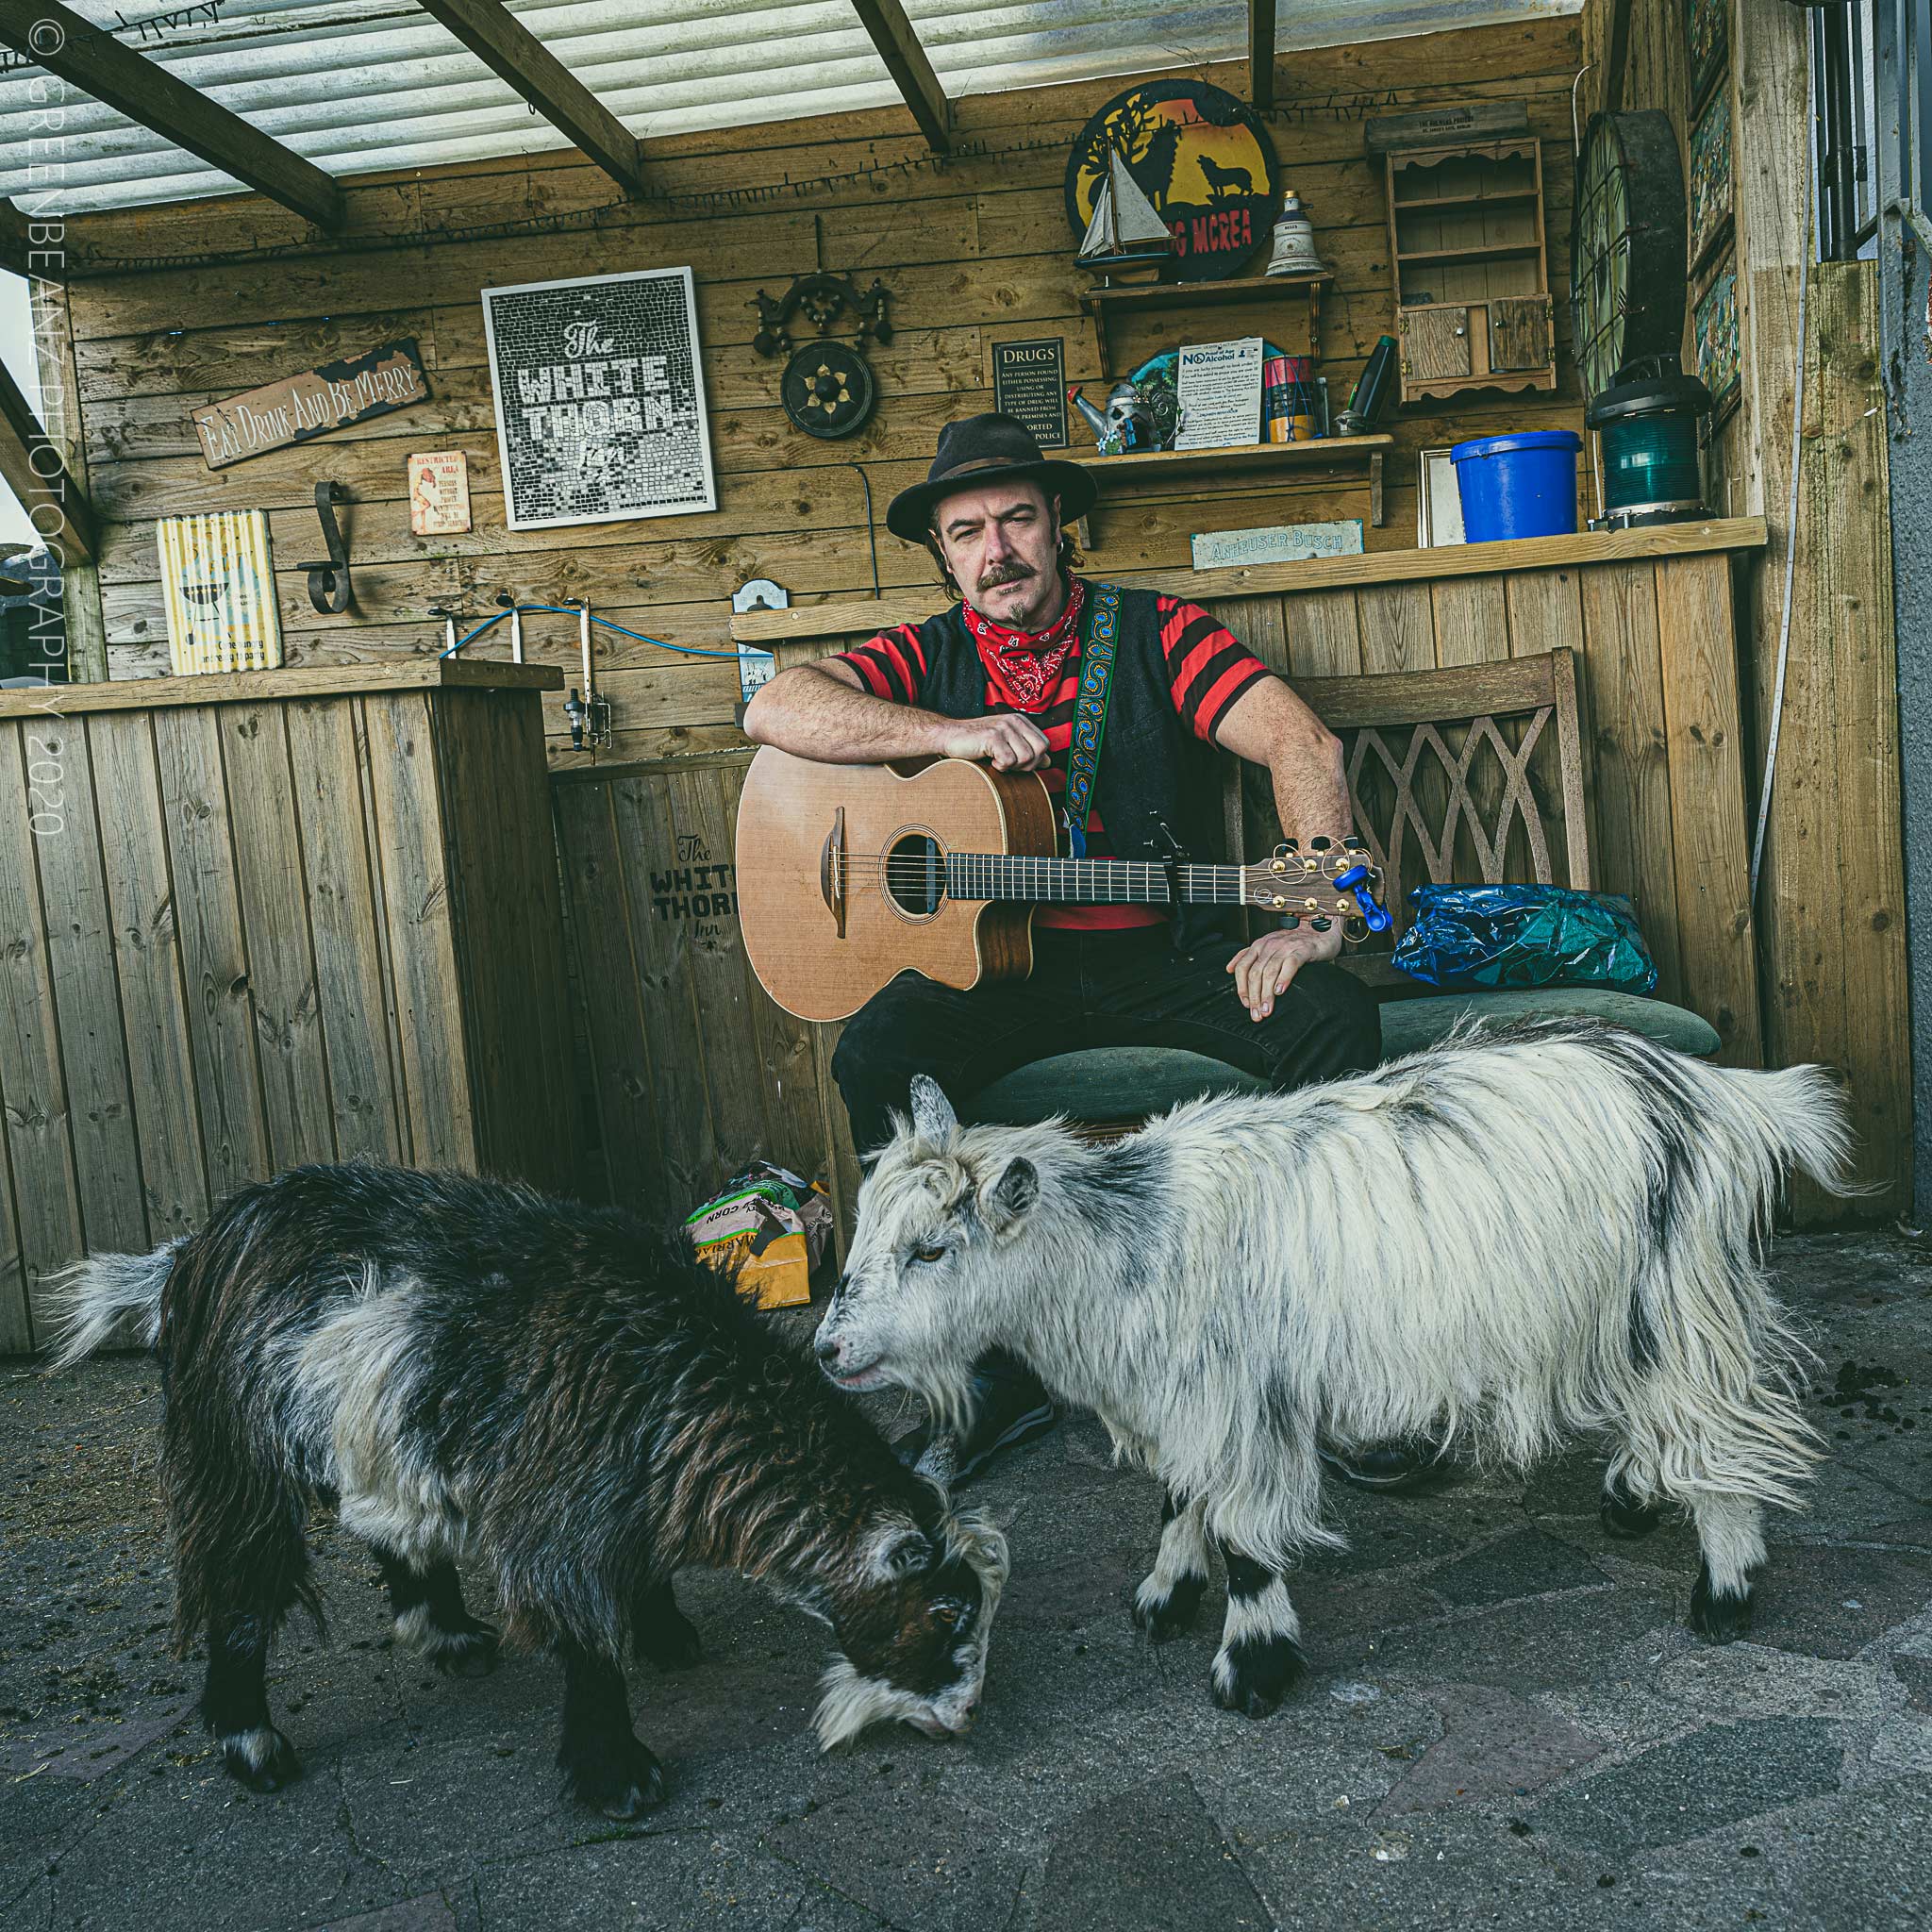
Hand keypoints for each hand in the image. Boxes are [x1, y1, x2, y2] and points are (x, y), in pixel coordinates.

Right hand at [935, 713, 1051, 772]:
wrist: (950, 736)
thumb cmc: (977, 743)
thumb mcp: (1006, 743)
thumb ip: (1027, 749)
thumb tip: (1048, 761)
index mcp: (1020, 721)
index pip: (1045, 743)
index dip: (1035, 759)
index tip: (1018, 762)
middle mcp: (1015, 721)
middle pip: (1040, 750)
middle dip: (1027, 764)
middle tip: (1009, 764)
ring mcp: (1004, 727)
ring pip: (1026, 757)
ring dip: (1012, 766)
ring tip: (997, 761)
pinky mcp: (993, 736)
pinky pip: (1009, 761)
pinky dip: (1000, 767)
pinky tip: (990, 761)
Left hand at [1226, 923, 1344, 1020]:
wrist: (1319, 930)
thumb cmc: (1293, 943)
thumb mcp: (1267, 947)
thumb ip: (1249, 956)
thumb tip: (1229, 969)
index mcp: (1258, 946)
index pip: (1242, 967)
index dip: (1241, 987)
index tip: (1246, 1004)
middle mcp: (1269, 945)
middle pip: (1255, 973)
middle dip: (1254, 996)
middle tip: (1257, 1014)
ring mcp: (1285, 947)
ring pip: (1270, 972)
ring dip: (1267, 993)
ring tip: (1267, 1009)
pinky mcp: (1302, 950)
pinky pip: (1290, 965)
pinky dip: (1283, 979)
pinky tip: (1280, 991)